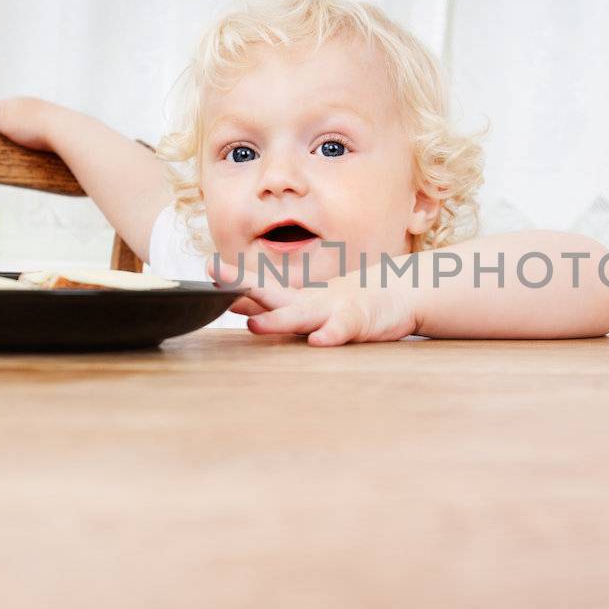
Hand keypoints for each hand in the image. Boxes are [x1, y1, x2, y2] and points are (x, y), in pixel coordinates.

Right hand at [0, 97, 60, 151]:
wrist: (66, 131)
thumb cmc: (34, 125)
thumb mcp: (2, 120)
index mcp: (16, 103)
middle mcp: (31, 106)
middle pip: (13, 115)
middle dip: (5, 125)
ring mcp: (46, 116)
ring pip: (29, 123)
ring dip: (22, 132)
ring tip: (15, 146)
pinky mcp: (58, 129)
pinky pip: (42, 132)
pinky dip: (36, 138)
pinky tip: (35, 147)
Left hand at [208, 257, 421, 345]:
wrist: (401, 293)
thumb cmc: (351, 302)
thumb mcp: (312, 305)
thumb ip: (279, 307)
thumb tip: (239, 304)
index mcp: (298, 299)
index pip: (261, 287)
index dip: (234, 280)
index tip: (207, 267)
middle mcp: (310, 301)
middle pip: (273, 293)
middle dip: (244, 286)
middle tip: (217, 277)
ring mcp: (333, 310)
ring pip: (302, 314)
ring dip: (278, 320)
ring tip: (255, 325)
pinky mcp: (358, 322)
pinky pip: (342, 329)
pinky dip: (331, 334)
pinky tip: (319, 341)